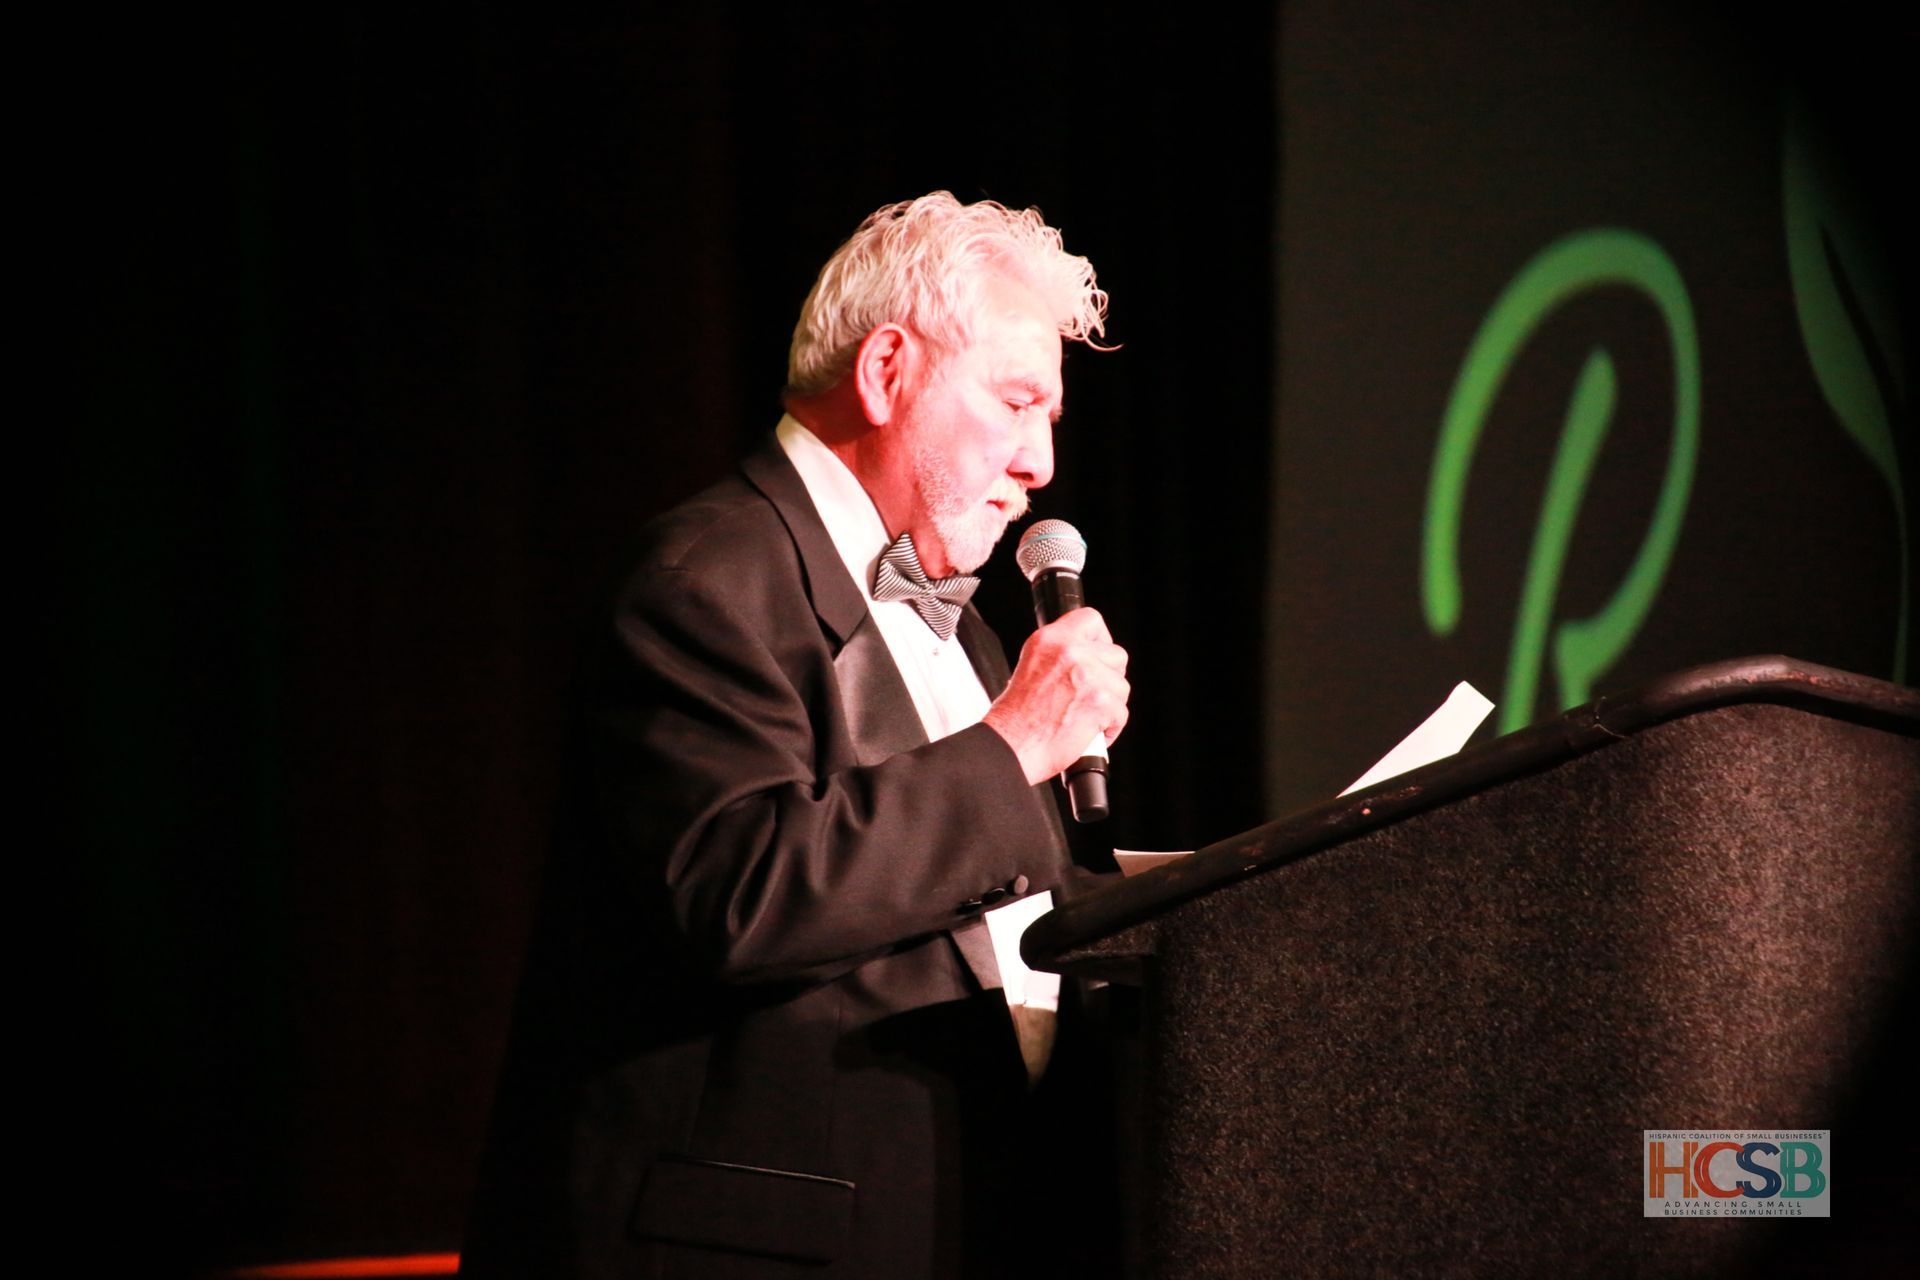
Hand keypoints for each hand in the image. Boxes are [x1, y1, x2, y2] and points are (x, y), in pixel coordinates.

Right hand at [982, 608, 1129, 785]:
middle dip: (1108, 676)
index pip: (1091, 619)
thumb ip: (1059, 656)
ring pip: (1121, 686)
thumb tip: (1086, 658)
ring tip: (1084, 716)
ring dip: (1109, 704)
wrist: (1012, 748)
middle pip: (1116, 654)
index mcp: (1050, 640)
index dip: (1101, 639)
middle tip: (1089, 694)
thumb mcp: (1031, 667)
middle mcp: (1070, 652)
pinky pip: (1121, 713)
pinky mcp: (1102, 702)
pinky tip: (1088, 732)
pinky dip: (1110, 728)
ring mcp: (1089, 675)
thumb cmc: (1016, 719)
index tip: (1098, 654)